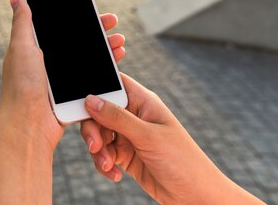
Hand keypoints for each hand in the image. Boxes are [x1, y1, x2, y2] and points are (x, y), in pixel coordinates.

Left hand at [0, 0, 126, 204]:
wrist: (29, 125)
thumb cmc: (21, 86)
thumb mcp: (21, 48)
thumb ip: (22, 22)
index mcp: (35, 49)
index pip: (59, 26)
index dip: (75, 15)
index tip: (91, 6)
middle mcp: (49, 62)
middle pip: (78, 41)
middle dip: (97, 30)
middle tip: (112, 21)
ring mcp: (62, 79)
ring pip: (89, 58)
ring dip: (106, 47)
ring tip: (119, 41)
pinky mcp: (73, 94)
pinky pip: (93, 77)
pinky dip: (106, 68)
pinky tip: (116, 60)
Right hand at [80, 74, 264, 204]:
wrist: (196, 196)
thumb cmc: (182, 161)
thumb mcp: (148, 136)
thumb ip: (117, 117)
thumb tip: (90, 100)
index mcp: (142, 102)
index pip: (112, 84)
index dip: (95, 88)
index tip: (80, 103)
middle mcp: (133, 116)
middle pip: (98, 112)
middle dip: (93, 129)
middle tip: (95, 146)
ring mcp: (128, 136)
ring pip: (98, 135)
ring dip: (98, 151)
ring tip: (109, 165)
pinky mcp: (125, 155)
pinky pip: (104, 154)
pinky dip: (104, 164)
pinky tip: (115, 174)